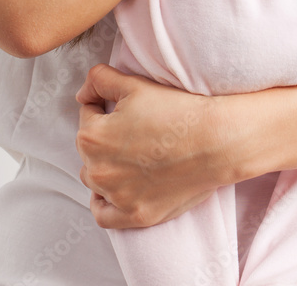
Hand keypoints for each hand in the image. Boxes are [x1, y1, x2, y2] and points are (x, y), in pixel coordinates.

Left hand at [75, 64, 231, 228]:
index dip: (105, 106)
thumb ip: (99, 81)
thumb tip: (82, 94)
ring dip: (104, 166)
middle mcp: (99, 170)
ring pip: (94, 180)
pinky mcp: (135, 215)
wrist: (214, 140)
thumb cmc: (176, 111)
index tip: (127, 108)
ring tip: (130, 155)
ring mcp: (117, 196)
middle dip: (104, 136)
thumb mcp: (134, 84)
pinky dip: (105, 202)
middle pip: (89, 148)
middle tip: (133, 128)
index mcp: (93, 136)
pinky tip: (118, 188)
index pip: (87, 115)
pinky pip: (104, 215)